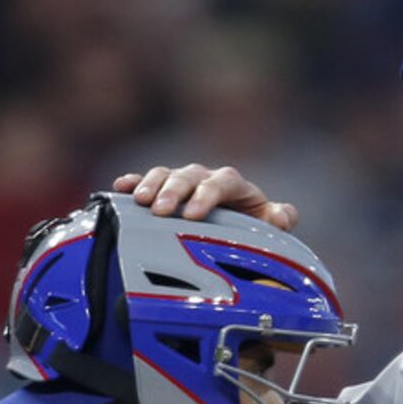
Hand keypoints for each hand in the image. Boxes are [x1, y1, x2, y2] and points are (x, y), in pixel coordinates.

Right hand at [111, 163, 297, 229]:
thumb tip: (281, 216)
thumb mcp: (268, 227)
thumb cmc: (252, 229)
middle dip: (173, 191)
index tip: (192, 215)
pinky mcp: (165, 189)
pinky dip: (134, 182)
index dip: (206, 196)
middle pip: (188, 175)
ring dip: (151, 185)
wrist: (236, 228)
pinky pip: (147, 180)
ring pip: (166, 174)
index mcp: (232, 184)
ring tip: (139, 202)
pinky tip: (120, 188)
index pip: (221, 182)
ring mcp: (183, 182)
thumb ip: (279, 221)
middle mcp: (205, 178)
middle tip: (160, 211)